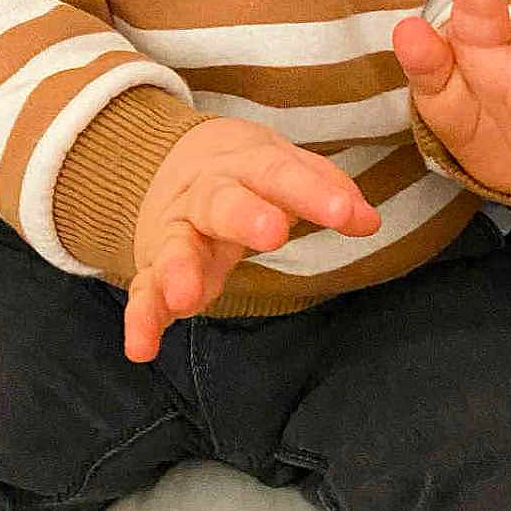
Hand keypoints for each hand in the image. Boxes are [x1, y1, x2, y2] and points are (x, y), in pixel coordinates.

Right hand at [125, 119, 381, 362]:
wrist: (168, 162)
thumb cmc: (244, 174)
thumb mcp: (282, 166)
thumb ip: (323, 189)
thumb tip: (370, 220)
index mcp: (242, 166)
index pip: (278, 172)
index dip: (312, 191)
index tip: (346, 213)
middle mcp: (204, 196)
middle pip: (221, 201)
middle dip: (244, 215)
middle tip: (273, 232)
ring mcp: (175, 234)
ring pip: (175, 246)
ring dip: (178, 269)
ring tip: (185, 296)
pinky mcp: (153, 271)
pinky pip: (142, 293)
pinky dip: (140, 318)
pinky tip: (140, 348)